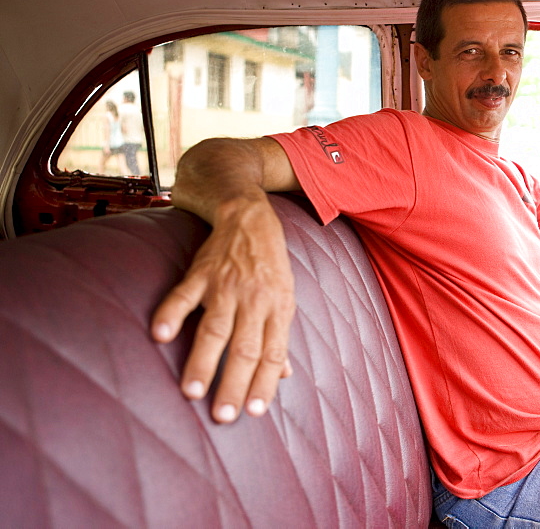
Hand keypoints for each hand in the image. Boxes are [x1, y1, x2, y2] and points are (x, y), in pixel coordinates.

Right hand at [151, 195, 294, 422]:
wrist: (251, 218)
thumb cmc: (269, 267)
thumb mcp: (284, 298)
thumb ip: (278, 336)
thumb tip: (283, 374)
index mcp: (278, 310)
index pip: (272, 354)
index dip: (264, 383)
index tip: (253, 412)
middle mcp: (255, 301)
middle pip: (245, 348)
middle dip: (234, 383)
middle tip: (223, 415)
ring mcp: (227, 286)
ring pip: (216, 328)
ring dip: (203, 361)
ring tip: (191, 391)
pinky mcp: (201, 273)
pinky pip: (184, 295)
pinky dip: (171, 313)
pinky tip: (160, 335)